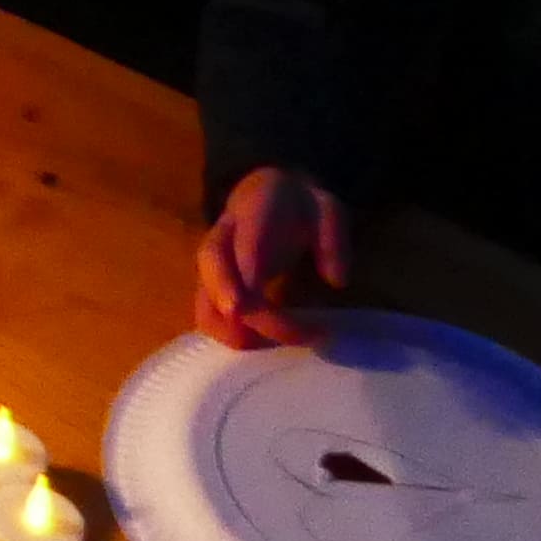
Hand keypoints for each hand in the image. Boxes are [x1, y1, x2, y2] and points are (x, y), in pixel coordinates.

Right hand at [196, 166, 349, 347]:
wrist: (271, 194)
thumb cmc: (301, 207)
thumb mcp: (327, 209)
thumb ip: (333, 237)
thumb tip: (336, 280)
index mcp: (255, 208)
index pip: (246, 237)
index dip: (246, 268)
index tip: (248, 303)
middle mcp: (224, 234)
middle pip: (213, 266)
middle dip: (236, 305)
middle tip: (279, 335)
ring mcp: (214, 262)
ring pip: (204, 297)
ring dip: (234, 330)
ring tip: (276, 345)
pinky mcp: (212, 286)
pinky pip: (208, 315)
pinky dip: (230, 336)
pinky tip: (263, 342)